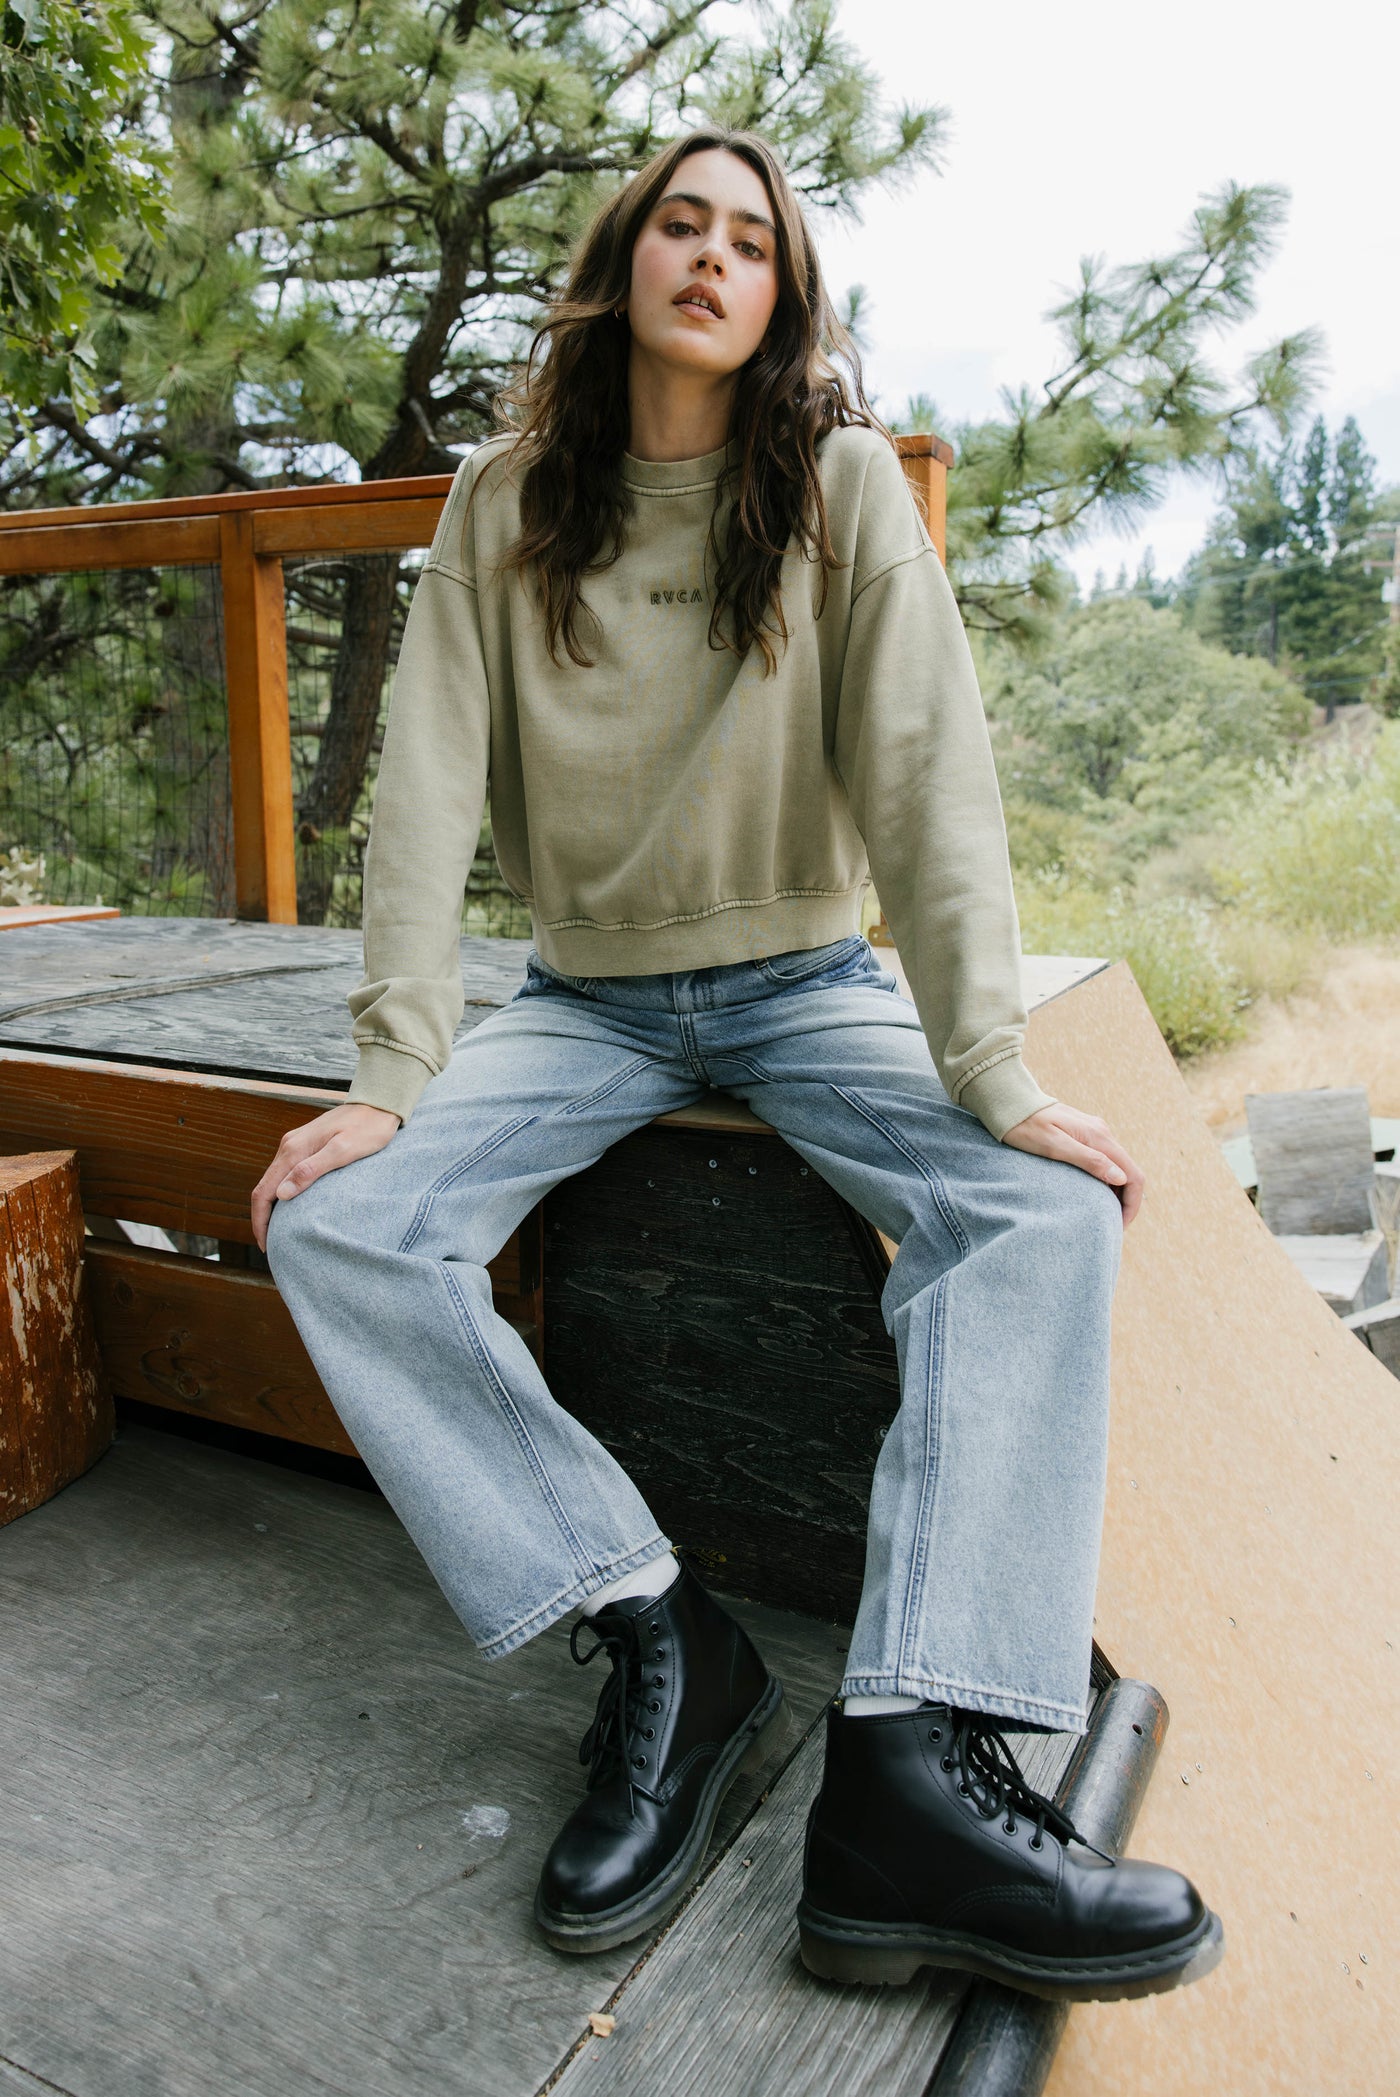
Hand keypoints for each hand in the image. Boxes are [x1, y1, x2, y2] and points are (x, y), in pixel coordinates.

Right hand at [251, 1101, 400, 1251]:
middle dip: (262, 1218)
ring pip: (272, 1181)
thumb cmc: (368, 1129)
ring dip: (271, 1207)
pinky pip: (284, 1173)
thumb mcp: (344, 1151)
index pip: (264, 1191)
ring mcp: (295, 1144)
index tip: (266, 1246)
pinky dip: (281, 1194)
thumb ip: (312, 1170)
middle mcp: (288, 1146)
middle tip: (270, 1247)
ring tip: (278, 1233)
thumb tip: (282, 1194)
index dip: (261, 1221)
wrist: (378, 1104)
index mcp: (294, 1150)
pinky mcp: (304, 1145)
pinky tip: (290, 1207)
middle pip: (263, 1188)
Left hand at [1001, 1102, 1143, 1225]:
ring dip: (1117, 1192)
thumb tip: (1121, 1178)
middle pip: (1129, 1172)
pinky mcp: (1084, 1134)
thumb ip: (1089, 1160)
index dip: (1132, 1204)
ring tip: (1103, 1214)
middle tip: (1112, 1225)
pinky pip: (1105, 1160)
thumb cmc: (1026, 1127)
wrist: (1011, 1103)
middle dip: (1126, 1201)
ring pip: (1118, 1167)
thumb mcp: (1055, 1147)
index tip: (1119, 1226)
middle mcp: (1102, 1133)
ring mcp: (1094, 1132)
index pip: (1133, 1175)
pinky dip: (1106, 1180)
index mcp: (1099, 1137)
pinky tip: (1093, 1193)